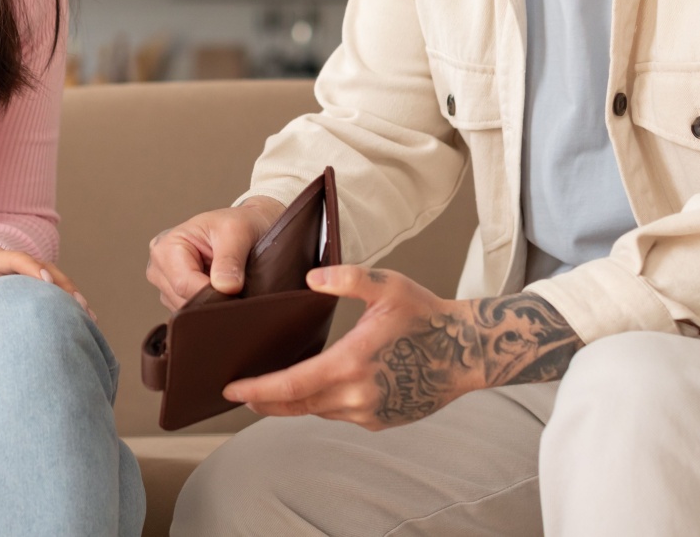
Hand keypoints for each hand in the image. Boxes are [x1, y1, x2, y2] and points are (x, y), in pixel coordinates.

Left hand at [0, 247, 93, 318]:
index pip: (18, 259)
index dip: (34, 269)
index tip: (47, 283)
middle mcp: (17, 264)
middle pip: (47, 269)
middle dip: (63, 286)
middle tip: (78, 305)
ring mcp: (29, 275)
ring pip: (57, 282)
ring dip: (73, 297)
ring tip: (88, 316)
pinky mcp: (35, 288)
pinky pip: (57, 294)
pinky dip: (71, 306)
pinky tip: (86, 323)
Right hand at [146, 197, 284, 310]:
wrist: (245, 228)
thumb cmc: (236, 225)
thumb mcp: (237, 232)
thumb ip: (230, 259)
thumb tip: (226, 287)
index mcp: (166, 246)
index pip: (184, 284)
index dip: (212, 292)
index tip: (237, 292)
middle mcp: (159, 267)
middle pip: (183, 301)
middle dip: (212, 300)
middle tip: (238, 289)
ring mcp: (165, 285)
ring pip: (186, 311)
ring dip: (210, 304)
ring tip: (229, 286)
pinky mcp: (174, 297)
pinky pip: (190, 313)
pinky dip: (208, 308)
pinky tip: (221, 293)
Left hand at [223, 267, 582, 430]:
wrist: (468, 351)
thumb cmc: (427, 314)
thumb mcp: (387, 285)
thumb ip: (347, 278)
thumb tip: (311, 277)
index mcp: (352, 363)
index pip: (291, 385)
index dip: (257, 389)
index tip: (231, 388)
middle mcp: (357, 396)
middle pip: (296, 405)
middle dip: (264, 400)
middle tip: (238, 391)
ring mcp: (370, 413)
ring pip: (317, 411)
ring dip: (292, 402)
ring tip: (269, 388)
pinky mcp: (381, 420)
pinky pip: (339, 414)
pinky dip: (321, 404)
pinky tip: (313, 389)